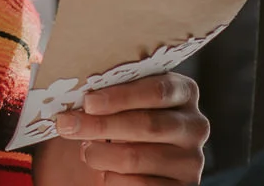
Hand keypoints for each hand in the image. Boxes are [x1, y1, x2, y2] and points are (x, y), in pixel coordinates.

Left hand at [40, 73, 208, 184]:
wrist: (139, 161)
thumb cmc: (126, 119)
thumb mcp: (124, 100)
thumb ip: (110, 92)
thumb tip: (72, 87)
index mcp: (184, 92)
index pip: (158, 90)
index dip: (121, 96)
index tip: (88, 101)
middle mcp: (195, 125)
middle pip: (147, 124)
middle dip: (102, 125)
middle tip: (68, 124)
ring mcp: (191, 160)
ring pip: (139, 157)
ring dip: (102, 154)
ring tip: (84, 150)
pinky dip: (114, 179)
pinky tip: (102, 172)